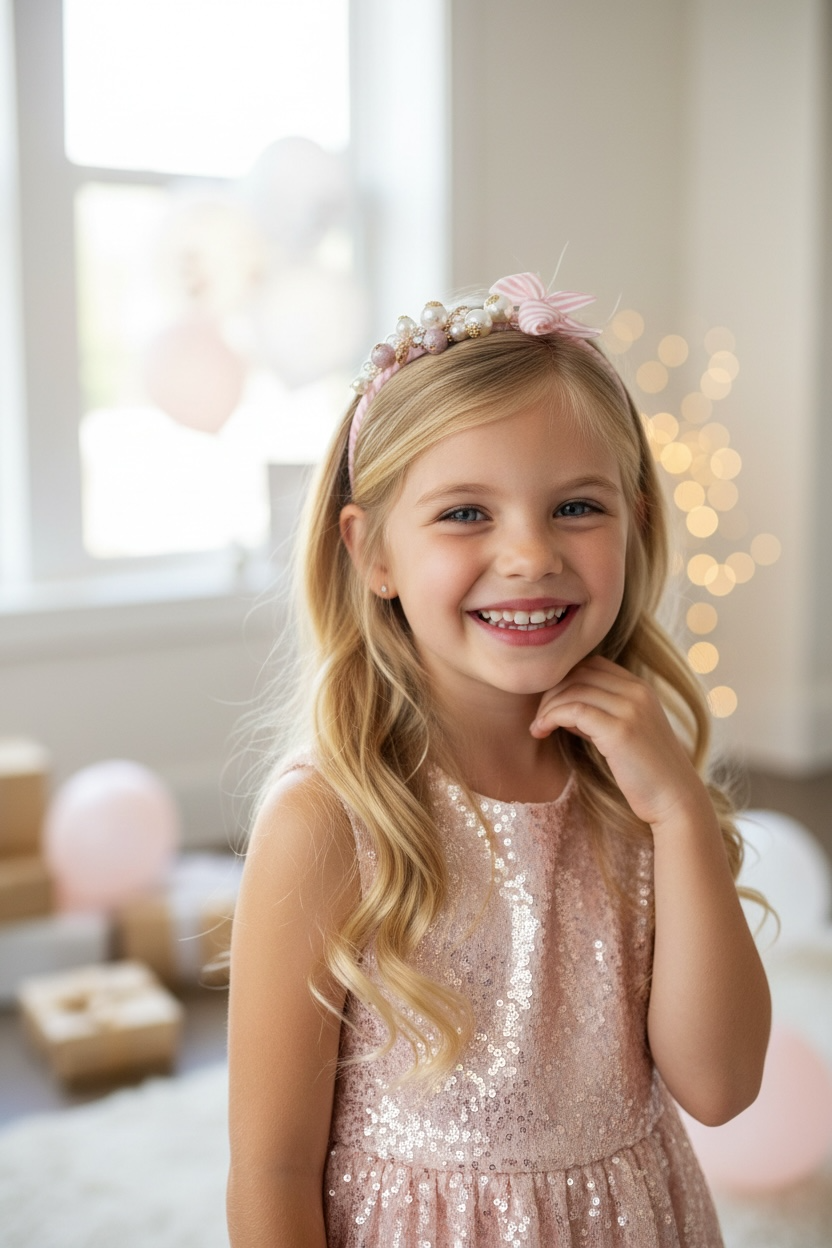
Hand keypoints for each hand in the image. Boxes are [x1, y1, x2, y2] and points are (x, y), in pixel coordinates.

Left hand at [530, 655, 706, 827]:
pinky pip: (574, 710)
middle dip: (551, 692)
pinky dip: (551, 717)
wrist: (675, 799)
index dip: (565, 679)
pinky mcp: (620, 730)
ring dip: (547, 707)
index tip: (550, 704)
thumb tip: (562, 708)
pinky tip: (542, 731)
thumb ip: (597, 716)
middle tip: (539, 717)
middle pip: (579, 674)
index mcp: (640, 688)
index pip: (591, 665)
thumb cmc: (645, 772)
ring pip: (573, 690)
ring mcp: (631, 708)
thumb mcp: (621, 734)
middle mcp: (637, 692)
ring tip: (538, 727)